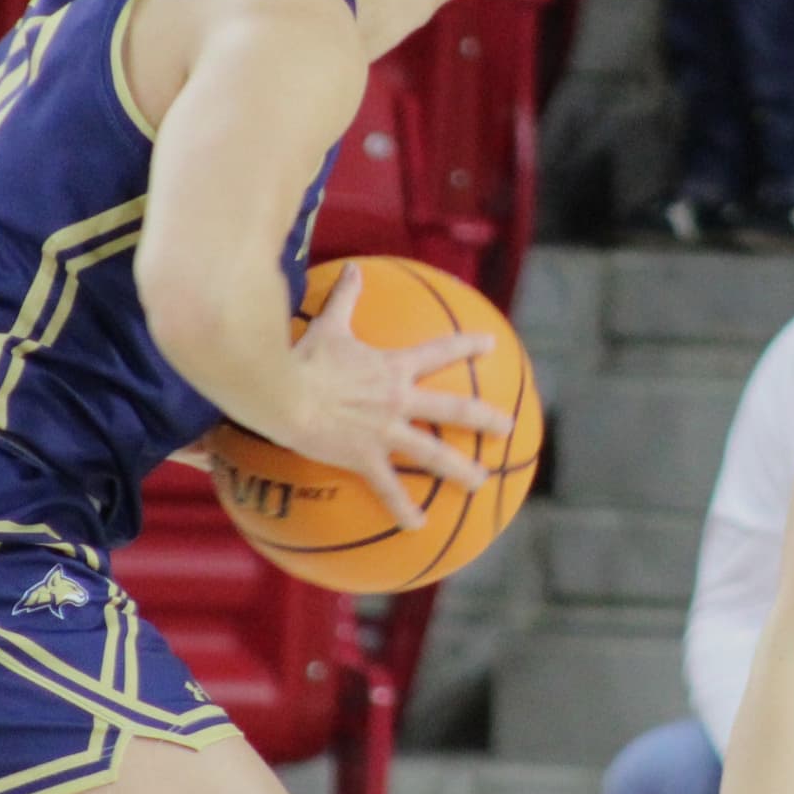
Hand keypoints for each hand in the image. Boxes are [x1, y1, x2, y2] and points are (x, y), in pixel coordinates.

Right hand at [276, 263, 515, 531]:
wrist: (283, 392)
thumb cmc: (304, 358)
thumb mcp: (329, 324)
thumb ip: (345, 297)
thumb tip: (353, 267)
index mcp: (393, 368)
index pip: (440, 351)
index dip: (468, 345)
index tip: (492, 343)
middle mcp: (399, 400)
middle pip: (454, 410)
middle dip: (486, 419)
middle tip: (509, 428)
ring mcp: (386, 431)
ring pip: (434, 453)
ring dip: (461, 470)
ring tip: (481, 482)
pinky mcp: (365, 457)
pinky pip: (389, 488)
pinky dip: (404, 509)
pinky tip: (420, 526)